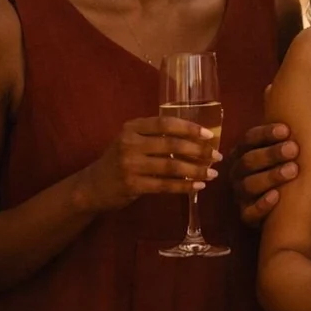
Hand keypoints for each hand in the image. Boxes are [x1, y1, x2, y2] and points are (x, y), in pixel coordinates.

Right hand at [71, 116, 219, 213]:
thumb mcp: (132, 141)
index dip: (189, 128)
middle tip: (217, 157)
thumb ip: (156, 136)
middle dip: (199, 151)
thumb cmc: (119, 160)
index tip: (209, 135)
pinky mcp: (132, 185)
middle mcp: (129, 143)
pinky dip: (184, 186)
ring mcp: (130, 165)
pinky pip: (164, 185)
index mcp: (132, 127)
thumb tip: (196, 138)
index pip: (166, 123)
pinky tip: (197, 187)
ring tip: (212, 174)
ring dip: (196, 171)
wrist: (93, 186)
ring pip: (171, 167)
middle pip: (172, 145)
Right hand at [231, 122, 298, 225]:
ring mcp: (240, 194)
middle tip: (293, 149)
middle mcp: (238, 172)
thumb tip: (303, 112)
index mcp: (243, 152)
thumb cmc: (284, 169)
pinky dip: (262, 205)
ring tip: (293, 170)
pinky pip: (250, 213)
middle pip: (249, 161)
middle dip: (271, 154)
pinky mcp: (246, 215)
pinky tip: (276, 197)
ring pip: (249, 185)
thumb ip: (286, 137)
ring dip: (271, 176)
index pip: (249, 139)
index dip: (266, 134)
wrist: (280, 207)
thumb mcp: (283, 151)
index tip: (286, 130)